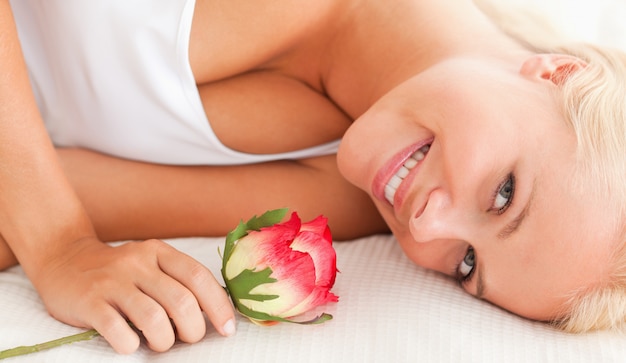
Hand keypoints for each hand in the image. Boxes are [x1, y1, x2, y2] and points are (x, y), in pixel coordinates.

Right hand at [30, 237, 235, 353]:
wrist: (63, 259)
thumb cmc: (119, 271)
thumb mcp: (151, 264)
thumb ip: (178, 281)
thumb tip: (215, 313)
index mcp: (159, 252)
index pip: (199, 276)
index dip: (219, 305)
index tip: (227, 328)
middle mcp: (137, 262)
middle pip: (181, 301)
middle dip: (193, 330)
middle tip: (187, 338)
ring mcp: (112, 281)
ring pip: (153, 318)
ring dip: (164, 341)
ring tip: (160, 343)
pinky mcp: (89, 301)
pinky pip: (117, 330)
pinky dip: (130, 345)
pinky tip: (131, 343)